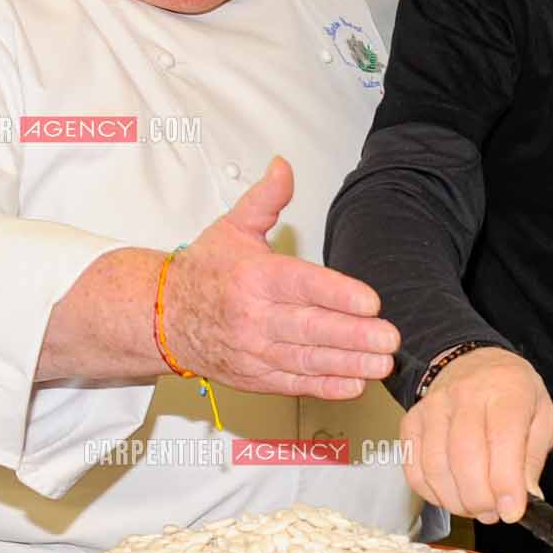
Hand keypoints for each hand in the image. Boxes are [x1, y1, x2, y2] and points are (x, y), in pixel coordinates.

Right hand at [162, 157, 398, 398]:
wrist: (163, 317)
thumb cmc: (205, 271)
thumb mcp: (233, 227)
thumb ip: (266, 198)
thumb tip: (283, 166)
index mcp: (255, 277)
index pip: (302, 285)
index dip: (338, 294)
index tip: (371, 301)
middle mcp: (254, 316)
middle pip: (310, 327)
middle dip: (354, 335)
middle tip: (390, 337)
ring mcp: (254, 350)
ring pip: (306, 359)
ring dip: (348, 364)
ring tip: (382, 364)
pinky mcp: (254, 376)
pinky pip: (293, 383)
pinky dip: (325, 386)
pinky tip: (354, 384)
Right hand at [401, 347, 552, 524]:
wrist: (473, 363)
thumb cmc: (512, 393)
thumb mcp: (542, 416)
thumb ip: (534, 456)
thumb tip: (527, 495)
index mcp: (506, 391)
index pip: (503, 440)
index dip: (506, 483)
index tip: (512, 512)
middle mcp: (465, 395)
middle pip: (465, 457)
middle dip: (480, 498)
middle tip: (493, 513)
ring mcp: (432, 408)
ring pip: (436, 466)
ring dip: (456, 500)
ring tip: (476, 507)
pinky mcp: (411, 422)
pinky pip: (414, 468)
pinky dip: (432, 493)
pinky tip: (451, 496)